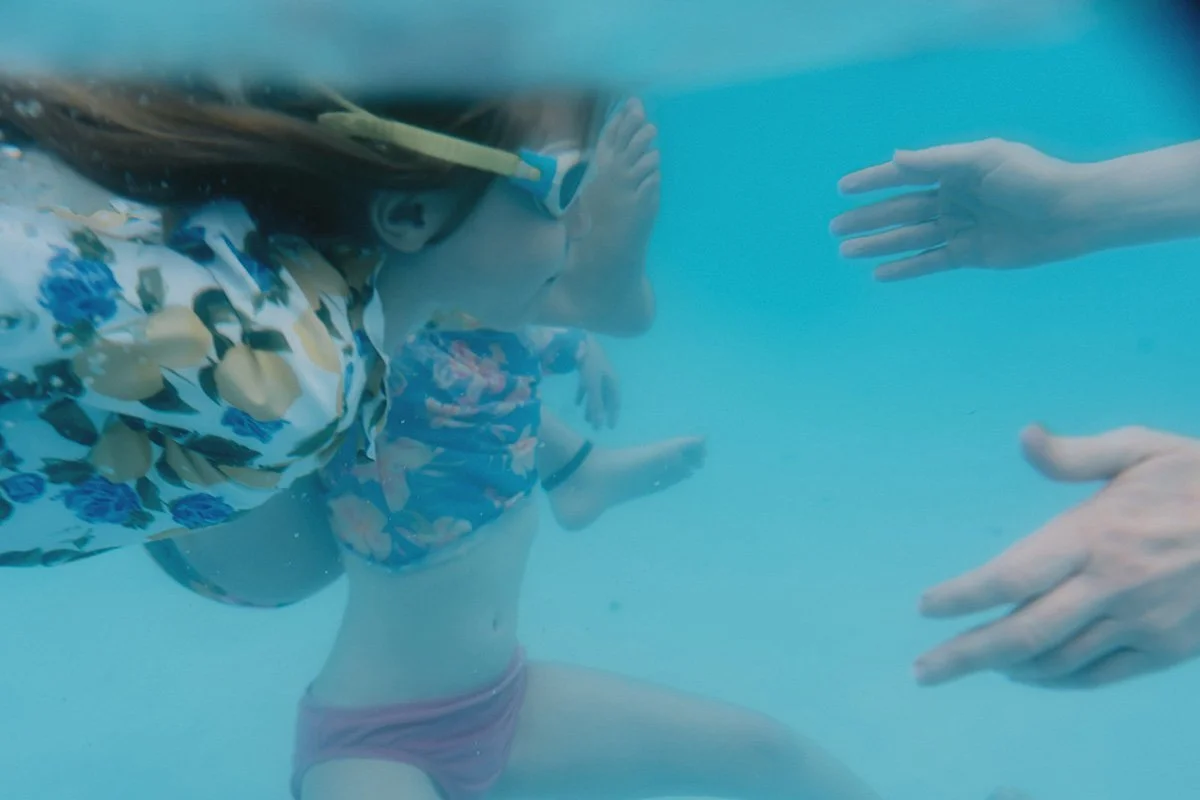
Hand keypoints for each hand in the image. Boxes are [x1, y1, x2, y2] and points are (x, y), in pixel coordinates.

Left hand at [575, 336, 620, 429]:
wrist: (582, 342)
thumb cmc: (590, 365)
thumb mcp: (593, 387)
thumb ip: (596, 405)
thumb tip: (599, 424)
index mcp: (613, 383)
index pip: (615, 404)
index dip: (612, 416)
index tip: (609, 427)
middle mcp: (608, 380)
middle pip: (605, 400)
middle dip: (600, 413)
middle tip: (595, 427)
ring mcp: (598, 375)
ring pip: (596, 395)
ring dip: (591, 406)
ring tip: (586, 419)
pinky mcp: (588, 371)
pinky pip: (587, 387)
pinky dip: (583, 396)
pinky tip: (577, 403)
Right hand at [830, 139, 1091, 280]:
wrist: (1073, 213)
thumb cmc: (1032, 177)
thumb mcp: (984, 159)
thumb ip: (938, 161)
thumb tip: (896, 158)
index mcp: (954, 170)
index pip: (905, 175)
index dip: (873, 181)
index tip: (842, 188)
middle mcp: (953, 198)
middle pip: (900, 209)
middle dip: (867, 218)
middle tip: (834, 228)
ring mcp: (960, 227)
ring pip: (909, 237)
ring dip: (878, 244)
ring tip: (846, 251)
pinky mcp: (971, 255)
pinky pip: (930, 261)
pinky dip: (905, 268)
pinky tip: (879, 273)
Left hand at [914, 424, 1199, 689]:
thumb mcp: (1142, 449)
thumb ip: (1075, 454)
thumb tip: (1023, 436)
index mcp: (1095, 534)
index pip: (1011, 575)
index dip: (962, 596)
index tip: (924, 608)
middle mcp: (1112, 585)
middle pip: (1022, 632)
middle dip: (964, 656)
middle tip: (922, 671)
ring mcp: (1141, 623)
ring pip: (1056, 661)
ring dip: (1006, 667)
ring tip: (971, 663)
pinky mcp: (1166, 650)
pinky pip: (1097, 676)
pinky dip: (1055, 680)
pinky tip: (1028, 674)